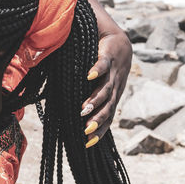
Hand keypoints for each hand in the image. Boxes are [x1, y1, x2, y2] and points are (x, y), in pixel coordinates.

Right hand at [80, 32, 131, 147]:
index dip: (100, 130)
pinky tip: (89, 76)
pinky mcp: (108, 57)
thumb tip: (65, 109)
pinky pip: (103, 65)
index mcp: (112, 96)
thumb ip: (86, 96)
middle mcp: (115, 87)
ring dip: (95, 100)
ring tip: (83, 109)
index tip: (88, 143)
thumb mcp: (99, 83)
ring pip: (105, 89)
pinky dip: (97, 71)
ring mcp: (113, 73)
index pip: (108, 116)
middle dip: (98, 119)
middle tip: (86, 129)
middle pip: (108, 106)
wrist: (118, 40)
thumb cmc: (105, 65)